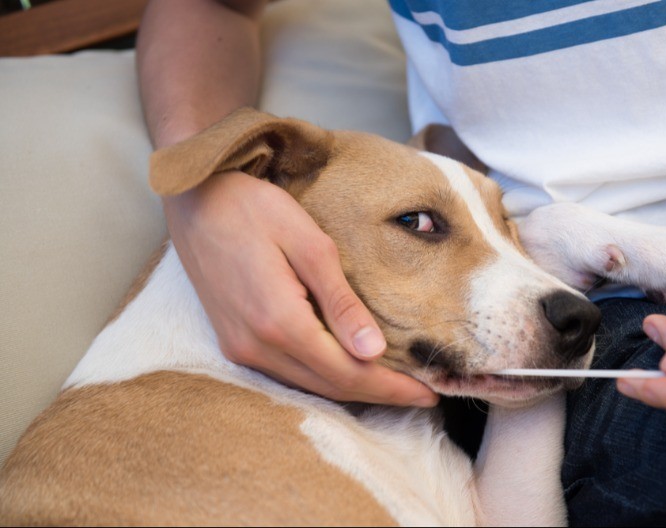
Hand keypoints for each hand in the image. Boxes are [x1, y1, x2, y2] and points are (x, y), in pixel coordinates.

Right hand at [164, 170, 437, 406]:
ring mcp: (241, 347)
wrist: (195, 199)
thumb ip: (341, 302)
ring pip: (309, 384)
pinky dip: (325, 376)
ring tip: (394, 385)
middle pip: (330, 386)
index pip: (347, 372)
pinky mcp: (234, 340)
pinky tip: (349, 366)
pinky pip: (288, 372)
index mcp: (278, 322)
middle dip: (379, 394)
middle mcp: (256, 346)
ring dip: (353, 388)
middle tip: (422, 394)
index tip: (430, 393)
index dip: (390, 388)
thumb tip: (373, 351)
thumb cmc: (254, 209)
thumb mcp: (309, 245)